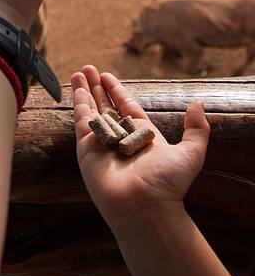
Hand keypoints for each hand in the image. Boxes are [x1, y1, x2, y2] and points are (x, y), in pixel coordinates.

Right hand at [72, 65, 209, 236]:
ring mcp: (103, 143)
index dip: (116, 91)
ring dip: (85, 91)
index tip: (107, 76)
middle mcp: (120, 137)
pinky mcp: (87, 149)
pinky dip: (79, 104)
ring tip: (79, 72)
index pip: (126, 106)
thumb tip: (198, 103)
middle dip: (97, 87)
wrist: (145, 207)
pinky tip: (77, 89)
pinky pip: (83, 122)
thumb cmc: (168, 183)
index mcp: (142, 135)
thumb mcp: (190, 153)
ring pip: (92, 110)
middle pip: (106, 105)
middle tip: (88, 69)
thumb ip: (196, 129)